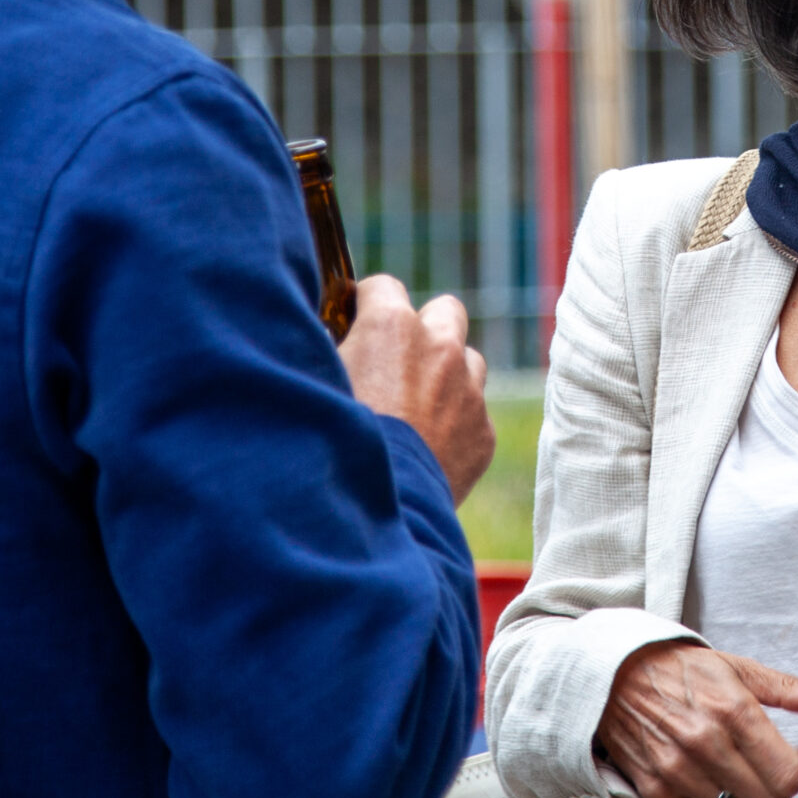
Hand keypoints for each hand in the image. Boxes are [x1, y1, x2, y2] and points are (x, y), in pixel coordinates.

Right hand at [339, 275, 493, 498]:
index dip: (366, 305)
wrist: (374, 511)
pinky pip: (474, 414)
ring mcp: (468, 391)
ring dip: (447, 375)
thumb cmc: (329, 443)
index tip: (355, 324)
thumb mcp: (314, 382)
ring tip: (416, 408)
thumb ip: (326, 351)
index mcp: (392, 326)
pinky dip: (456, 424)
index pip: (383, 287)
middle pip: (445, 311)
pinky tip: (427, 449)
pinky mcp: (483, 434)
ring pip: (468, 361)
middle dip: (425, 329)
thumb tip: (324, 341)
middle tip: (397, 361)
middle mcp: (440, 348)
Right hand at [595, 639, 797, 797]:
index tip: (796, 761)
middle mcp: (706, 743)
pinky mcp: (655, 788)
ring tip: (735, 777)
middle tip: (766, 772)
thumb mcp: (736, 668)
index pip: (790, 774)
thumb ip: (786, 688)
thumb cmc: (678, 671)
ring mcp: (678, 769)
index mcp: (734, 710)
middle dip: (777, 792)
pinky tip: (710, 787)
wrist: (615, 674)